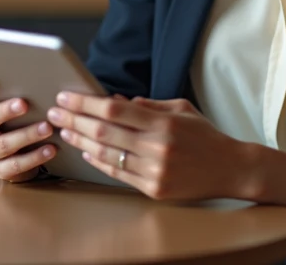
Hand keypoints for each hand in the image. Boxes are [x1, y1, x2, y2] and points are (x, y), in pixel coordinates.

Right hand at [0, 76, 55, 182]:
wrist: (17, 151)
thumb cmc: (15, 117)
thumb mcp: (9, 102)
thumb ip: (13, 89)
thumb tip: (35, 73)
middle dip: (4, 112)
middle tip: (23, 104)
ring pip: (2, 144)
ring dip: (26, 135)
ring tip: (46, 127)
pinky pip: (16, 165)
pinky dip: (35, 156)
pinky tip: (50, 148)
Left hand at [46, 92, 245, 200]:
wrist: (230, 169)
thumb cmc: (204, 135)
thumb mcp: (180, 108)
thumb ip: (147, 105)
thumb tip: (113, 101)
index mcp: (163, 123)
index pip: (113, 110)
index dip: (85, 103)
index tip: (66, 96)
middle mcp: (157, 147)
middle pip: (104, 132)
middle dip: (74, 120)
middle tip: (54, 112)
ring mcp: (154, 171)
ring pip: (106, 155)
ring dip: (80, 141)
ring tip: (64, 130)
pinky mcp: (154, 189)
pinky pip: (118, 174)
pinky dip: (98, 162)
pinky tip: (85, 150)